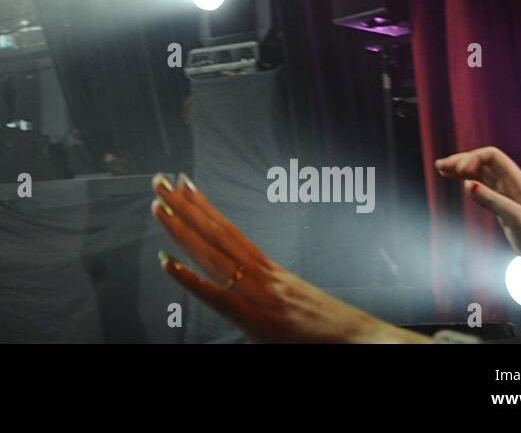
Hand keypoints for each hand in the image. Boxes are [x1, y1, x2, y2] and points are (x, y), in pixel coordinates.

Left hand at [152, 173, 428, 342]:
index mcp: (268, 269)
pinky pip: (217, 295)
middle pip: (216, 233)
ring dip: (181, 228)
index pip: (229, 230)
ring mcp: (258, 292)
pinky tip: (165, 262)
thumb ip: (268, 292)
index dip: (204, 207)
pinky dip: (190, 279)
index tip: (184, 183)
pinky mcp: (255, 318)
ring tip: (158, 205)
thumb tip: (247, 290)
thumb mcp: (294, 301)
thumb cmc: (329, 329)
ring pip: (212, 254)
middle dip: (184, 205)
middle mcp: (261, 273)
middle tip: (158, 180)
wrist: (362, 340)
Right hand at [435, 146, 520, 272]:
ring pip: (481, 174)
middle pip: (483, 162)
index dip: (472, 158)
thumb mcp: (518, 221)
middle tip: (439, 167)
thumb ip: (494, 202)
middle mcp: (513, 184)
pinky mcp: (504, 208)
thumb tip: (467, 185)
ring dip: (462, 170)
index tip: (458, 173)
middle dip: (461, 161)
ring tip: (441, 171)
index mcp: (519, 182)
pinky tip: (458, 185)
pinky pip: (483, 188)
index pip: (492, 156)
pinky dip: (468, 183)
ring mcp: (508, 196)